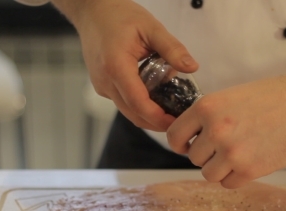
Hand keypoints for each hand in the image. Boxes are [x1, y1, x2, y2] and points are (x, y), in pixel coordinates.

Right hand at [52, 0, 198, 130]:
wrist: (93, 11)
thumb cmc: (119, 16)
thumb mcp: (151, 27)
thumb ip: (172, 48)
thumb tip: (192, 67)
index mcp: (116, 66)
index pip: (138, 102)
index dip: (157, 117)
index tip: (176, 122)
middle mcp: (105, 81)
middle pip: (132, 113)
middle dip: (156, 123)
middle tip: (179, 123)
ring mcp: (101, 85)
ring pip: (127, 111)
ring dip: (147, 116)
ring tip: (170, 114)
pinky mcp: (102, 86)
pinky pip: (122, 102)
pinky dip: (138, 107)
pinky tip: (155, 101)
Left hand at [167, 66, 285, 188]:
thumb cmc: (271, 98)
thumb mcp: (230, 97)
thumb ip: (207, 117)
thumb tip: (187, 140)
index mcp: (207, 107)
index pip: (175, 136)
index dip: (181, 144)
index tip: (188, 146)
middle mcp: (215, 130)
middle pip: (194, 157)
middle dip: (207, 154)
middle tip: (227, 144)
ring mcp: (232, 152)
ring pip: (209, 174)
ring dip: (220, 168)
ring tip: (239, 153)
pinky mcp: (249, 170)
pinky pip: (228, 184)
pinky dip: (236, 177)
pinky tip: (251, 160)